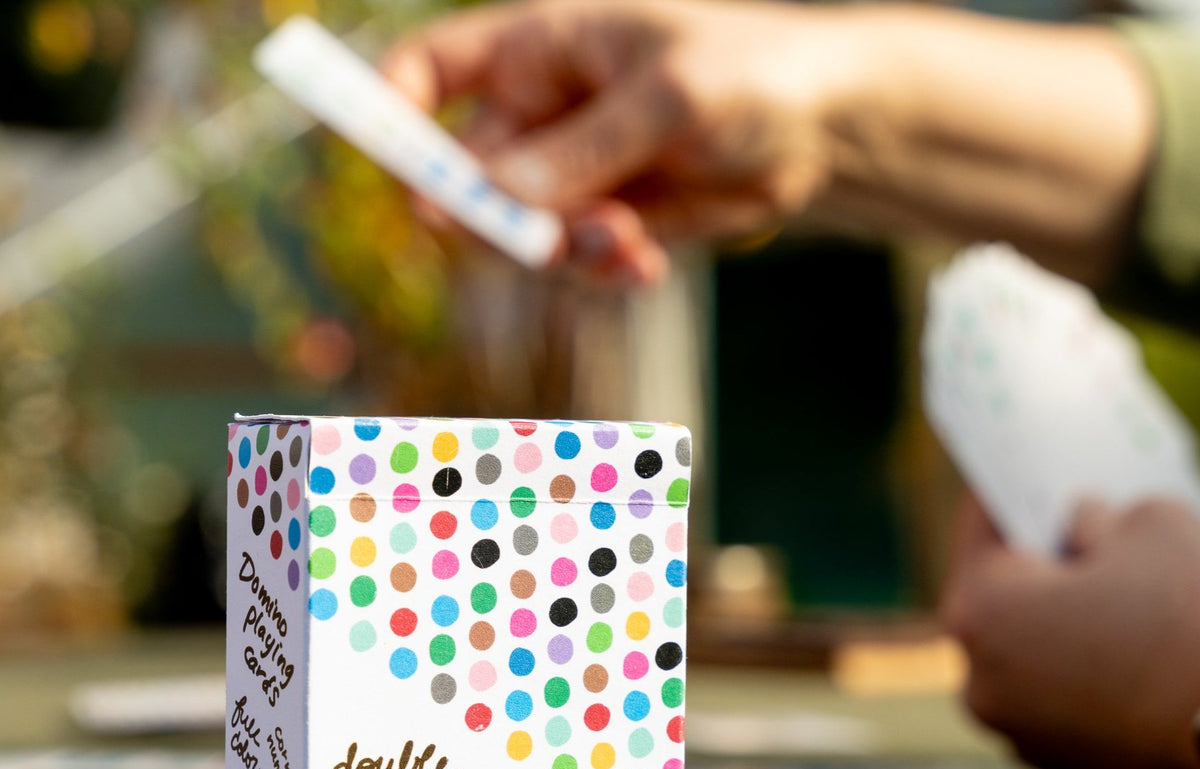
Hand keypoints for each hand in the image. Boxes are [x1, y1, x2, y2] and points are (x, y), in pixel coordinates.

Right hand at [384, 0, 879, 283]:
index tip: (393, 171)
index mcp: (535, 49)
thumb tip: (492, 202)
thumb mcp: (667, 100)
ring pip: (519, 239)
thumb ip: (579, 152)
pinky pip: (573, 266)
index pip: (427, 72)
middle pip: (462, 181)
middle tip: (539, 242)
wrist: (820, 129)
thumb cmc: (750, 73)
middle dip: (494, 221)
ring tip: (629, 243)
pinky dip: (602, 272)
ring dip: (563, 254)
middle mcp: (538, 116)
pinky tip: (645, 264)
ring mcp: (568, 178)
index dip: (390, 116)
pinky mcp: (602, 226)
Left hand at [939, 494, 1199, 768]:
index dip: (1008, 487)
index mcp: (980, 609)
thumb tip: (1085, 530)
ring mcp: (1016, 732)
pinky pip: (1062, 699)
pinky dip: (1087, 672)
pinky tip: (1133, 647)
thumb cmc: (1196, 620)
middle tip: (1073, 522)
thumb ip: (1104, 517)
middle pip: (1001, 597)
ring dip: (1063, 620)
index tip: (1015, 465)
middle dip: (1039, 559)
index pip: (982, 526)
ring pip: (1030, 654)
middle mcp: (977, 679)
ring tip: (1114, 584)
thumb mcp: (1157, 525)